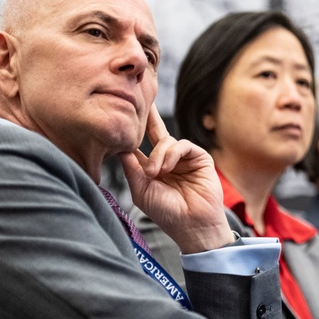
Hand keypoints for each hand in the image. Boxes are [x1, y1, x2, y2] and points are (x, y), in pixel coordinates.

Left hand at [120, 105, 234, 252]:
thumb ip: (131, 168)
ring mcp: (183, 158)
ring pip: (166, 140)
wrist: (191, 224)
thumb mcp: (141, 190)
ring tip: (155, 173)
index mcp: (151, 168)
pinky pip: (182, 145)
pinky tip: (167, 168)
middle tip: (142, 94)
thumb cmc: (166, 212)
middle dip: (150, 114)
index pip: (140, 144)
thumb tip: (119, 147)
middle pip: (156, 130)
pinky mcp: (199, 157)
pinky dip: (172, 154)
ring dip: (158, 155)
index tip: (122, 112)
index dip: (133, 130)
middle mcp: (167, 159)